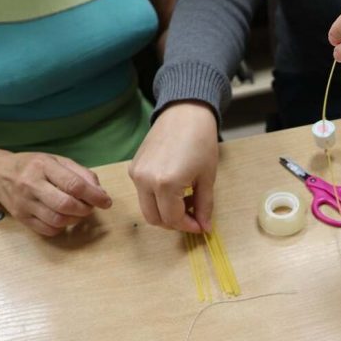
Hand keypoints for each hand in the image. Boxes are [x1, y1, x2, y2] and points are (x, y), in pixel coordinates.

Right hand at [0, 152, 112, 236]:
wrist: (0, 174)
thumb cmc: (36, 166)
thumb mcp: (59, 161)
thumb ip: (82, 174)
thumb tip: (101, 193)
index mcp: (44, 166)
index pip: (74, 184)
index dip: (94, 195)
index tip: (106, 201)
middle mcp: (31, 185)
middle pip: (65, 205)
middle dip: (85, 209)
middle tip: (90, 207)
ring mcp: (24, 203)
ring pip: (57, 220)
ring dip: (75, 219)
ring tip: (79, 212)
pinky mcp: (21, 218)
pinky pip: (48, 230)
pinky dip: (62, 227)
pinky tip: (65, 218)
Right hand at [129, 101, 218, 232]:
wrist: (185, 113)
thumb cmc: (201, 141)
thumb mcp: (207, 177)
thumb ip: (204, 205)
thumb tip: (204, 227)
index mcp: (166, 184)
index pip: (173, 219)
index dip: (188, 226)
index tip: (200, 226)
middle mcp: (145, 181)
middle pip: (155, 218)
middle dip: (174, 223)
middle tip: (192, 216)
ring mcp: (136, 173)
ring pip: (146, 207)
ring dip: (165, 211)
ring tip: (185, 199)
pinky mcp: (133, 167)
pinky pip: (142, 192)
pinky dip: (157, 198)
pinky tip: (175, 188)